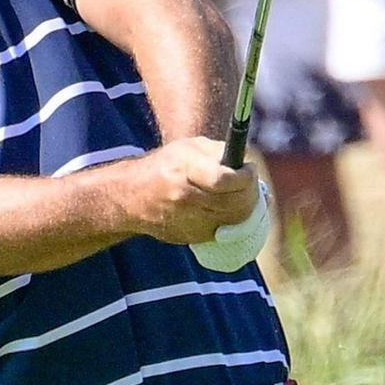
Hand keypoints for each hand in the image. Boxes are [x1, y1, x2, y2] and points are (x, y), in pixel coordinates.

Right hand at [119, 137, 259, 243]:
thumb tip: (246, 164)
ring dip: (247, 207)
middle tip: (252, 182)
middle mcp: (184, 198)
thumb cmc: (166, 166)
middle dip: (251, 192)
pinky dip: (233, 220)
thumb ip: (219, 152)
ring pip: (233, 220)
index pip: (224, 179)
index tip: (250, 169)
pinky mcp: (191, 237)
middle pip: (233, 202)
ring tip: (245, 193)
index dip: (245, 177)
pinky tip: (230, 207)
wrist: (132, 198)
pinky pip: (224, 231)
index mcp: (183, 170)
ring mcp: (187, 221)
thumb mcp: (188, 148)